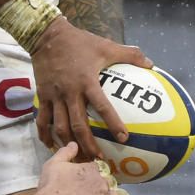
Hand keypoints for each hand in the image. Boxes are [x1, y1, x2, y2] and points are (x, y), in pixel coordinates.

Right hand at [32, 18, 150, 158]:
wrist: (46, 36)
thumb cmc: (79, 42)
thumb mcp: (106, 45)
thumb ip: (129, 54)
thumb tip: (152, 64)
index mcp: (87, 81)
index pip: (102, 106)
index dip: (113, 123)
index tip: (123, 138)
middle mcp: (69, 92)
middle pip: (78, 125)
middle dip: (88, 145)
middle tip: (99, 159)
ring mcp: (54, 96)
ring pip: (60, 127)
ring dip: (69, 145)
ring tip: (78, 158)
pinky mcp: (42, 96)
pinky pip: (42, 120)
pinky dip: (45, 135)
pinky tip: (51, 146)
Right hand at [36, 143, 125, 194]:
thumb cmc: (53, 185)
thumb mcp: (54, 164)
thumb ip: (65, 152)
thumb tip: (74, 143)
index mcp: (90, 169)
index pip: (98, 167)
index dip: (96, 171)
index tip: (94, 175)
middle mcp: (101, 182)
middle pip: (109, 182)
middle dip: (108, 185)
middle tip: (105, 190)